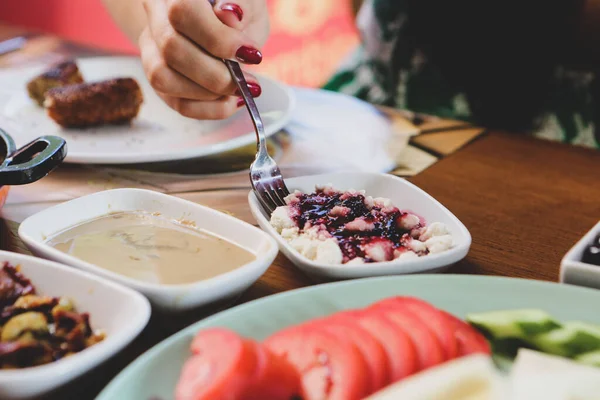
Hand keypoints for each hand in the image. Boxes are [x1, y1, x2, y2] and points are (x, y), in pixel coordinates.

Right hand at [139, 0, 268, 119]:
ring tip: (240, 90)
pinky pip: (176, 102)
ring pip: (163, 78)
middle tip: (249, 81)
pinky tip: (230, 102)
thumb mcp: (249, 2)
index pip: (183, 10)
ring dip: (209, 94)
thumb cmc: (238, 12)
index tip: (251, 54)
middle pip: (171, 48)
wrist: (220, 24)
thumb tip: (231, 14)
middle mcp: (155, 16)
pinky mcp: (159, 78)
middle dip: (217, 74)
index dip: (218, 38)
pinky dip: (209, 109)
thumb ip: (243, 5)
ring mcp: (151, 49)